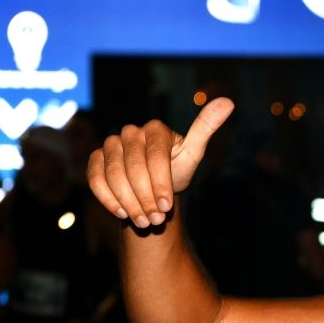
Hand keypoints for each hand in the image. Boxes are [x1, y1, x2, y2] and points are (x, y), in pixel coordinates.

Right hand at [87, 97, 233, 227]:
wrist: (154, 188)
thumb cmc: (177, 171)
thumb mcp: (193, 156)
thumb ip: (205, 130)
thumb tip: (228, 102)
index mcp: (156, 128)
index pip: (156, 157)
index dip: (160, 184)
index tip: (167, 207)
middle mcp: (131, 132)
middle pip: (133, 168)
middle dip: (145, 198)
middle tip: (156, 219)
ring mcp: (111, 145)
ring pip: (114, 175)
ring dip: (128, 203)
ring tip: (144, 221)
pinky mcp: (96, 159)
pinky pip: (95, 179)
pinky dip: (108, 199)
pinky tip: (122, 213)